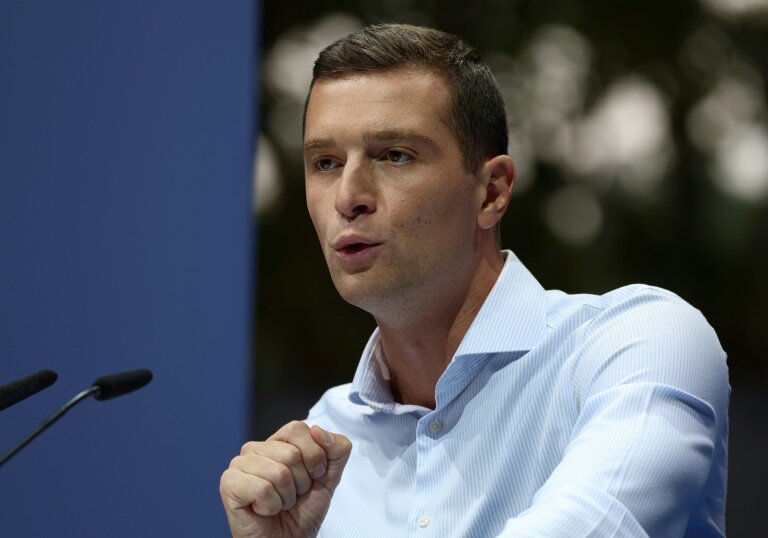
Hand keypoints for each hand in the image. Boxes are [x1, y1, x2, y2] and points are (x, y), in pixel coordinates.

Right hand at [220, 421, 351, 537]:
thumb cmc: (302, 512)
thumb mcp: (329, 476)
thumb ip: (336, 449)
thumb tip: (318, 430)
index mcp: (277, 441)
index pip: (298, 429)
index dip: (313, 456)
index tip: (312, 477)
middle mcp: (256, 449)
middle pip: (291, 453)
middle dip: (301, 482)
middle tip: (292, 496)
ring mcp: (239, 464)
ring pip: (279, 472)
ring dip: (287, 497)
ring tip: (278, 503)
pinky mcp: (229, 483)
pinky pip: (263, 489)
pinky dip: (271, 506)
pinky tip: (263, 510)